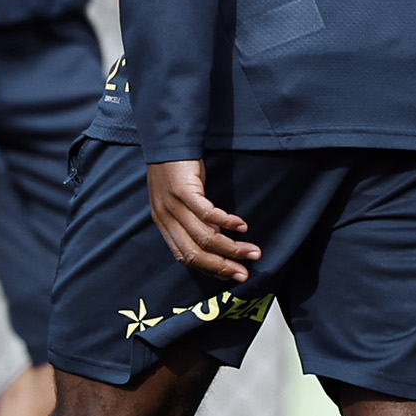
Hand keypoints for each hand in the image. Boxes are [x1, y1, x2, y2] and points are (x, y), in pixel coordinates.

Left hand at [146, 158, 257, 283]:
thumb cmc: (177, 171)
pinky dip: (226, 222)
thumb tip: (219, 239)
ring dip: (231, 247)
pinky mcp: (183, 190)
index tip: (232, 274)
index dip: (210, 269)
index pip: (186, 257)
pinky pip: (206, 213)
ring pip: (203, 237)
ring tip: (252, 250)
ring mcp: (172, 205)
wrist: (168, 141)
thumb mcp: (182, 201)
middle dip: (222, 266)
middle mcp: (165, 218)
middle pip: (194, 253)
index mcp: (163, 224)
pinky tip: (241, 226)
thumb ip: (195, 222)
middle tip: (245, 272)